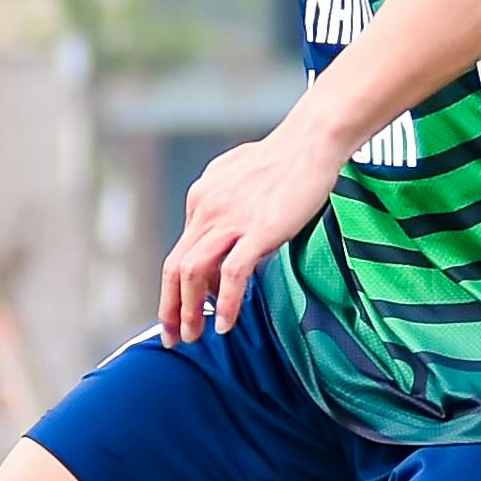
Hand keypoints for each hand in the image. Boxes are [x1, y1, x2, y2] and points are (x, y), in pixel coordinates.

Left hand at [160, 119, 348, 344]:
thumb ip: (219, 202)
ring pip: (194, 273)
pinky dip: (225, 304)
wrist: (311, 142)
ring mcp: (230, 220)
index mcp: (200, 198)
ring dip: (190, 311)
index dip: (181, 286)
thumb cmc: (283, 159)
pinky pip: (232, 275)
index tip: (188, 309)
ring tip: (196, 338)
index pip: (181, 251)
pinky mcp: (258, 231)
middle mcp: (206, 210)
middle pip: (175, 267)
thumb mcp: (235, 176)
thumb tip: (215, 233)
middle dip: (170, 307)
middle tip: (173, 337)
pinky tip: (227, 324)